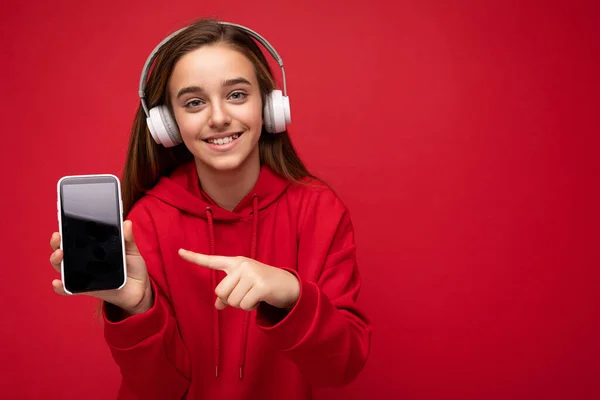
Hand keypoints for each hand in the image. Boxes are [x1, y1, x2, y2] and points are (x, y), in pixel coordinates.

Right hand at [49, 220, 152, 314]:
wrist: (140, 289)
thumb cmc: (133, 268)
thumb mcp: (131, 251)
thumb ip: (128, 239)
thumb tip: (127, 223)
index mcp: (94, 249)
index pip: (76, 238)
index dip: (67, 229)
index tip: (65, 220)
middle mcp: (85, 261)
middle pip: (64, 251)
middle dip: (57, 242)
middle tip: (58, 236)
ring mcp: (84, 275)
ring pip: (63, 267)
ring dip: (57, 260)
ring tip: (59, 254)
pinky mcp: (86, 289)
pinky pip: (68, 290)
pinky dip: (60, 287)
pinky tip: (58, 282)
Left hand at [178, 249, 299, 310]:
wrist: (288, 285)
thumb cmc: (262, 286)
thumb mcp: (243, 288)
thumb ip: (228, 295)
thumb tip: (217, 305)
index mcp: (235, 263)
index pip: (212, 261)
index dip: (194, 257)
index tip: (179, 251)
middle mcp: (242, 265)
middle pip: (221, 292)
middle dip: (232, 300)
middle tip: (246, 294)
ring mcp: (252, 274)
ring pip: (232, 301)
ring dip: (243, 304)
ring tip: (255, 295)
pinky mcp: (260, 285)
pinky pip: (244, 305)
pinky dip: (251, 307)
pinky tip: (260, 299)